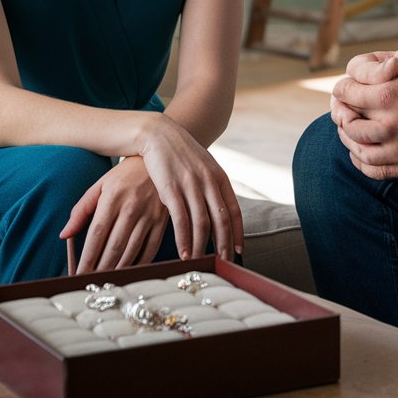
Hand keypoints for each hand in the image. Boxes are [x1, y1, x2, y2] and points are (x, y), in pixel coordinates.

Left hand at [61, 157, 168, 273]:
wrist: (157, 161)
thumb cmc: (124, 175)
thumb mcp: (100, 186)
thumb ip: (81, 210)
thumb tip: (64, 235)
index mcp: (113, 197)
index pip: (96, 234)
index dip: (87, 257)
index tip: (79, 273)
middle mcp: (132, 207)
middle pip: (113, 246)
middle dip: (100, 269)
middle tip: (91, 282)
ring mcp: (150, 214)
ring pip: (132, 251)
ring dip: (117, 270)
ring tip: (107, 280)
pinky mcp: (163, 220)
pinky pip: (151, 248)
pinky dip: (140, 264)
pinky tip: (129, 270)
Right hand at [135, 114, 243, 261]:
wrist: (158, 134)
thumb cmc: (180, 154)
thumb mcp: (202, 167)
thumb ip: (211, 187)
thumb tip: (218, 212)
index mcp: (219, 177)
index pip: (234, 210)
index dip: (238, 232)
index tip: (239, 250)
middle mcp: (209, 181)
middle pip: (222, 219)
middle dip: (224, 244)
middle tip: (224, 263)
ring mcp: (191, 185)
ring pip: (202, 222)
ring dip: (202, 246)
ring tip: (202, 263)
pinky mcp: (171, 189)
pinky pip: (181, 220)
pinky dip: (184, 240)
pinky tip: (184, 253)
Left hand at [330, 42, 397, 179]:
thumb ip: (392, 56)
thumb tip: (371, 65)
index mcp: (386, 93)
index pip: (343, 91)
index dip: (342, 88)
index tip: (349, 89)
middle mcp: (386, 123)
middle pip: (344, 118)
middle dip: (341, 110)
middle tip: (344, 108)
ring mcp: (394, 147)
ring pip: (353, 145)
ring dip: (346, 135)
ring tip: (349, 129)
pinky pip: (369, 168)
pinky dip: (358, 160)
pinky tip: (359, 151)